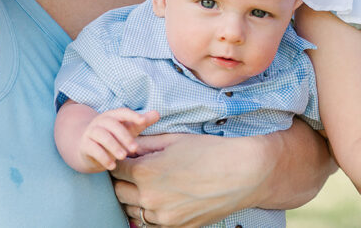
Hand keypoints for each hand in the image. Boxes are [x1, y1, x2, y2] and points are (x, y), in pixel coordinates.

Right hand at [78, 109, 158, 171]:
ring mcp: (91, 132)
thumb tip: (157, 114)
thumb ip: (141, 123)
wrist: (87, 148)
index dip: (133, 116)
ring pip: (102, 136)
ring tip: (123, 157)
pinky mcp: (85, 145)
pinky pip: (93, 149)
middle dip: (124, 136)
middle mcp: (100, 121)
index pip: (122, 112)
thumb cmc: (113, 137)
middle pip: (112, 125)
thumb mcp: (128, 129)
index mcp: (112, 115)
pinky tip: (112, 166)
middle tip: (135, 149)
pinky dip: (103, 158)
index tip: (143, 121)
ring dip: (114, 146)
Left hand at [111, 132, 268, 227]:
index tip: (127, 157)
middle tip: (134, 170)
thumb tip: (129, 146)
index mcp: (146, 173)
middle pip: (118, 192)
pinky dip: (150, 213)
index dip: (121, 160)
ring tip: (150, 185)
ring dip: (134, 198)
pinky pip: (151, 224)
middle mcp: (150, 198)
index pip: (116, 169)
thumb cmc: (210, 152)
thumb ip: (146, 143)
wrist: (243, 174)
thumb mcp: (175, 140)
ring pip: (132, 210)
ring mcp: (163, 217)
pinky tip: (162, 199)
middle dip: (123, 180)